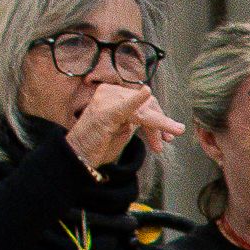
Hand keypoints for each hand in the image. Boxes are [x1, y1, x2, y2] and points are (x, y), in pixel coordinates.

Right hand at [66, 82, 181, 170]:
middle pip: (145, 104)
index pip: (143, 102)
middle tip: (169, 139)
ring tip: (172, 133)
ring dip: (159, 123)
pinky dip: (136, 101)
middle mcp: (109, 94)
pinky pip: (124, 106)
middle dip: (160, 123)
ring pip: (141, 110)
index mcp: (113, 95)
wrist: (78, 156)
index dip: (159, 118)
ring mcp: (105, 102)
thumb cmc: (98, 144)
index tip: (166, 137)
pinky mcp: (104, 113)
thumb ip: (137, 121)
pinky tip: (146, 93)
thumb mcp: (124, 130)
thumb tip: (156, 119)